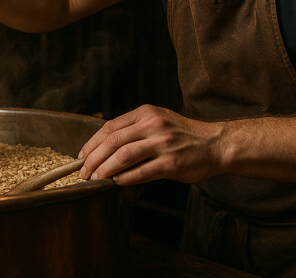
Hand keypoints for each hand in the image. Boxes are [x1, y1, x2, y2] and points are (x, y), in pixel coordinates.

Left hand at [78, 104, 223, 185]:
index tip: (82, 156)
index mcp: (146, 113)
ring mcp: (162, 144)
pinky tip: (116, 183)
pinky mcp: (171, 163)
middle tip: (83, 172)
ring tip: (95, 179)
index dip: (91, 143)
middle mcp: (153, 125)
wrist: (214, 144)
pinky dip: (125, 179)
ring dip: (104, 170)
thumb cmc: (182, 134)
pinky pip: (141, 172)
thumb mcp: (158, 120)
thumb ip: (134, 128)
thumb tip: (104, 147)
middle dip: (93, 159)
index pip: (109, 127)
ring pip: (123, 156)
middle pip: (113, 142)